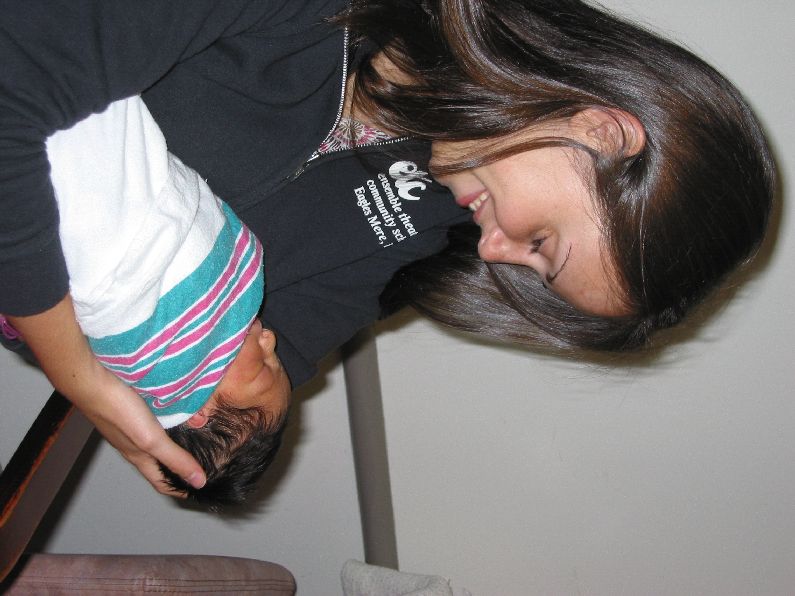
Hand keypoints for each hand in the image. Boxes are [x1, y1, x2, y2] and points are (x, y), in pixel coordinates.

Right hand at [78, 372, 206, 495]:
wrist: (92, 381)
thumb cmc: (118, 412)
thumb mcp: (151, 439)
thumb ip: (174, 458)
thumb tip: (198, 482)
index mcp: (138, 457)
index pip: (161, 482)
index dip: (179, 489)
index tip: (198, 489)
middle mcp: (133, 445)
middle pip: (159, 464)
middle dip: (178, 467)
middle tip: (200, 464)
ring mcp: (129, 428)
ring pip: (155, 443)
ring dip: (173, 445)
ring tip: (193, 441)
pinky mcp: (129, 411)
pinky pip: (152, 423)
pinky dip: (166, 425)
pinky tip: (174, 416)